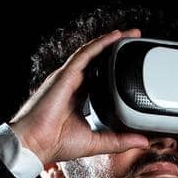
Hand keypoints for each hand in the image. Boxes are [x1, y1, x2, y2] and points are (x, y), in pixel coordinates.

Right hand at [8, 28, 152, 164]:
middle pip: (97, 61)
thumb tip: (142, 141)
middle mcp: (73, 84)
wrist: (35, 143)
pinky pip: (85, 54)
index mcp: (78, 98)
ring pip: (92, 53)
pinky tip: (114, 36)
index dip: (114, 69)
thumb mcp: (96, 142)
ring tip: (128, 34)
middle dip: (114, 50)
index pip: (99, 78)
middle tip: (133, 41)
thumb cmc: (55, 143)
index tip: (130, 65)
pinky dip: (100, 44)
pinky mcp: (65, 75)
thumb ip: (119, 141)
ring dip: (110, 42)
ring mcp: (68, 78)